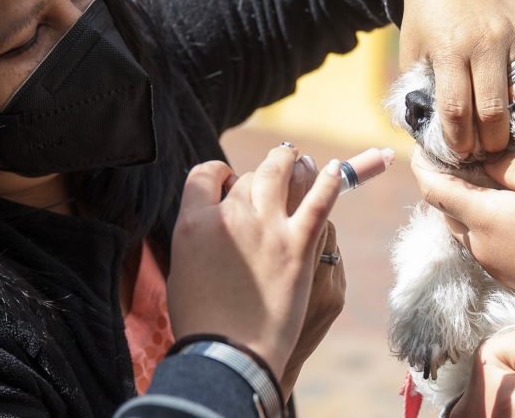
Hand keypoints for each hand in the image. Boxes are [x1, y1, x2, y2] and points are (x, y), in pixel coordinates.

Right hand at [167, 146, 342, 378]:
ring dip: (291, 167)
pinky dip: (327, 183)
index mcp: (194, 222)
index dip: (218, 174)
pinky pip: (317, 204)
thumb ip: (200, 238)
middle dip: (262, 170)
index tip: (228, 179)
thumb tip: (216, 220)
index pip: (205, 176)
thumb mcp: (183, 271)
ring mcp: (268, 228)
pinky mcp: (299, 246)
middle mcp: (230, 216)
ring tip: (297, 160)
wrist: (230, 354)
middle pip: (249, 178)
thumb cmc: (202, 322)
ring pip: (282, 179)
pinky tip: (331, 169)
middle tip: (274, 164)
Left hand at [390, 0, 514, 155]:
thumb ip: (420, 92)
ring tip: (508, 137)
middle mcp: (486, 41)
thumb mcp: (412, 54)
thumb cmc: (425, 20)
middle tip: (486, 153)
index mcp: (450, 49)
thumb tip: (433, 136)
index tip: (460, 154)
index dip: (459, 140)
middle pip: (494, 109)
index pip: (457, 109)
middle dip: (489, 141)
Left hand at [411, 150, 514, 308]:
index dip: (423, 164)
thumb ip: (508, 165)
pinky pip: (480, 238)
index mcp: (478, 218)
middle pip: (444, 206)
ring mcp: (487, 260)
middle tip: (462, 154)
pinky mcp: (502, 271)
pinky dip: (482, 217)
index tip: (425, 144)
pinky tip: (507, 205)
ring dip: (465, 199)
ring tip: (487, 176)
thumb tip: (483, 160)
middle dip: (446, 180)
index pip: (432, 188)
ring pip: (462, 223)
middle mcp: (474, 242)